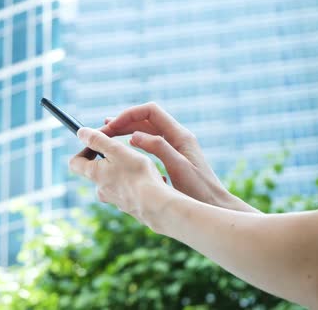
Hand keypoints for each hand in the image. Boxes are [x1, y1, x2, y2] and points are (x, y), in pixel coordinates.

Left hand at [69, 127, 173, 232]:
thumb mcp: (116, 150)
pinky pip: (127, 190)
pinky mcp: (128, 205)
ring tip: (140, 165)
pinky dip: (134, 182)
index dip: (83, 150)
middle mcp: (100, 190)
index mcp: (94, 175)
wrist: (156, 205)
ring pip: (113, 180)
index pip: (74, 162)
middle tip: (123, 151)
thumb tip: (80, 133)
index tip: (97, 143)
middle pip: (96, 170)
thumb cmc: (137, 175)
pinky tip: (150, 179)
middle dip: (108, 158)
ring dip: (122, 170)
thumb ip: (97, 139)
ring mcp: (114, 199)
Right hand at [101, 102, 258, 212]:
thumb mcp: (178, 168)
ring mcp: (174, 146)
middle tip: (102, 131)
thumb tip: (134, 135)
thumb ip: (158, 148)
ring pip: (145, 130)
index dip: (128, 114)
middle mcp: (177, 136)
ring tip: (106, 135)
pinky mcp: (171, 157)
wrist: (216, 206)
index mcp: (180, 135)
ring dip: (125, 130)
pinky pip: (149, 142)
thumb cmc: (200, 191)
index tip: (111, 126)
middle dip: (123, 122)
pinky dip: (133, 141)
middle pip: (145, 119)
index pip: (150, 111)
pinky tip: (122, 148)